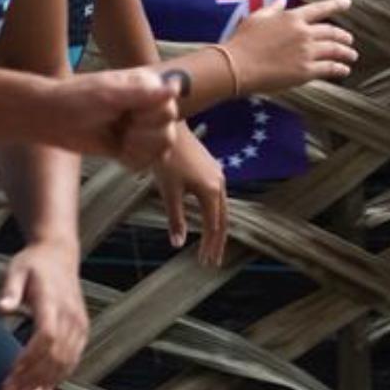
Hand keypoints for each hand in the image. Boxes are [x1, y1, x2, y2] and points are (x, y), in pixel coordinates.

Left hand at [0, 240, 88, 389]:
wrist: (59, 255)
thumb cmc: (33, 263)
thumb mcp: (16, 269)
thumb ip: (10, 290)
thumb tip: (0, 308)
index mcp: (52, 301)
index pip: (47, 336)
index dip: (30, 358)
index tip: (11, 371)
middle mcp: (70, 314)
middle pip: (55, 354)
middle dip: (33, 376)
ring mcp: (79, 323)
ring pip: (66, 360)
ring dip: (45, 379)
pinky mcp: (82, 328)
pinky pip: (75, 357)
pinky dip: (61, 374)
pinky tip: (44, 386)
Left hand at [53, 68, 180, 169]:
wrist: (51, 118)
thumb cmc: (76, 99)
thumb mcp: (109, 94)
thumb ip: (143, 94)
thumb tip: (176, 87)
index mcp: (146, 86)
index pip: (169, 109)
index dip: (151, 118)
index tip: (129, 115)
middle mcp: (147, 106)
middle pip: (169, 133)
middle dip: (145, 137)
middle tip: (123, 129)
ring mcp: (139, 128)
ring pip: (162, 150)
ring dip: (140, 150)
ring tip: (121, 142)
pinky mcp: (130, 147)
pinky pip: (147, 162)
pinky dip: (134, 161)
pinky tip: (118, 153)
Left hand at [154, 127, 228, 266]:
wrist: (169, 127)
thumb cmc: (166, 158)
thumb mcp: (169, 191)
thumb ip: (175, 218)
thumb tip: (177, 243)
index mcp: (211, 192)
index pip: (214, 227)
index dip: (210, 246)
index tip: (205, 263)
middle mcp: (219, 184)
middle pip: (222, 220)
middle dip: (217, 242)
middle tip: (212, 262)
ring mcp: (218, 174)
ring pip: (222, 208)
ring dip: (217, 228)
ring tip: (211, 244)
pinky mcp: (212, 168)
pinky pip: (217, 197)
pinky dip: (215, 213)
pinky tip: (207, 217)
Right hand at [222, 0, 357, 96]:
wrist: (238, 66)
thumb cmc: (243, 41)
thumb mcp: (257, 17)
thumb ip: (273, 7)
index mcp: (292, 17)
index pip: (320, 9)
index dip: (336, 5)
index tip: (347, 3)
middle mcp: (303, 33)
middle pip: (331, 32)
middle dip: (343, 36)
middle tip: (349, 40)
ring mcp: (306, 52)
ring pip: (334, 50)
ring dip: (346, 53)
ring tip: (351, 56)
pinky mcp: (305, 71)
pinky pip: (329, 68)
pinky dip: (339, 69)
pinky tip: (344, 71)